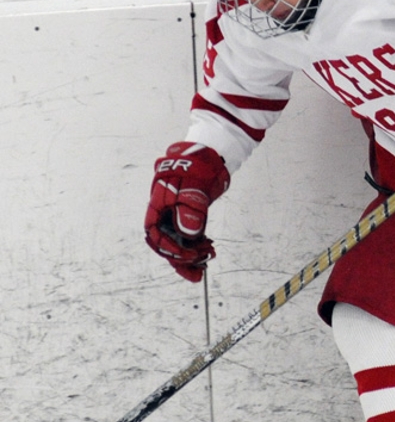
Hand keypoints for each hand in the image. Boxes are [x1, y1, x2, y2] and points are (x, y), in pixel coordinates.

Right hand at [145, 142, 229, 281]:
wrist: (212, 151)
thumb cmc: (199, 163)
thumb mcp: (194, 185)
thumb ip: (190, 209)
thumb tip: (188, 233)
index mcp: (159, 203)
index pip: (155, 234)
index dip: (168, 248)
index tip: (186, 255)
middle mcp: (166, 210)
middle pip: (166, 241)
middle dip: (180, 257)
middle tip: (198, 270)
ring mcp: (178, 211)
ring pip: (178, 239)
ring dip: (190, 254)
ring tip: (206, 262)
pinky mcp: (192, 212)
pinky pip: (190, 234)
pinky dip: (197, 244)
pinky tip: (207, 250)